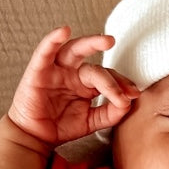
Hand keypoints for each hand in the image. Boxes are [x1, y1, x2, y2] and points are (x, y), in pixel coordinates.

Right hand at [6, 25, 139, 147]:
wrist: (35, 137)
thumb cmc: (61, 126)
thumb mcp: (91, 122)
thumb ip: (110, 114)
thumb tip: (128, 104)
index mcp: (86, 84)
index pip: (107, 79)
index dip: (121, 86)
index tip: (133, 96)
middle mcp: (73, 73)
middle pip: (95, 66)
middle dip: (112, 74)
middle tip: (129, 83)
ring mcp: (57, 70)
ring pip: (74, 51)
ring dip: (90, 43)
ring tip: (107, 41)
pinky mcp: (38, 70)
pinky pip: (45, 51)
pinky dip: (52, 39)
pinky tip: (63, 31)